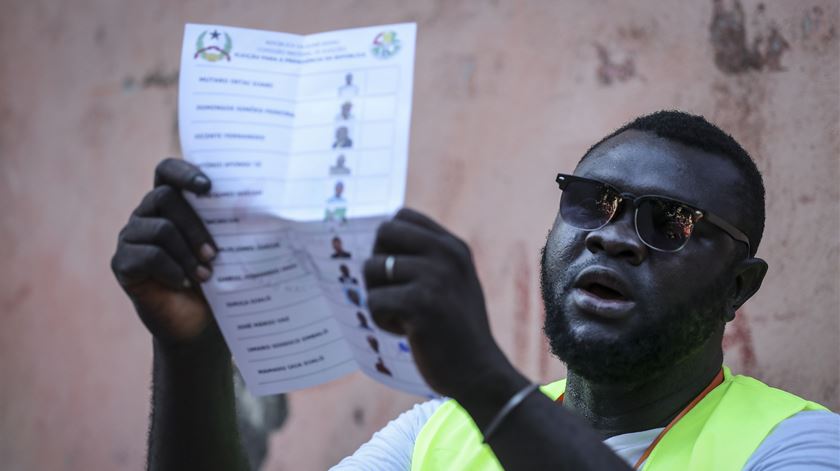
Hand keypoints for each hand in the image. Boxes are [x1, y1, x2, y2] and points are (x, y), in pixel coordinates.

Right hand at [111, 158, 218, 346]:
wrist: (197, 321)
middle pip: (165, 197)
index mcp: (171, 203)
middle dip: (195, 226)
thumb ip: (230, 224)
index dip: (184, 172)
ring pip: (160, 228)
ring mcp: (131, 237)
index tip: (208, 188)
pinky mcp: (122, 262)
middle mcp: (147, 214)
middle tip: (214, 254)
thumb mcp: (225, 248)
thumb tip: (262, 206)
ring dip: (187, 254)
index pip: (167, 170)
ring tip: (204, 276)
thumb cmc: (214, 279)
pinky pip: (148, 256)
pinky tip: (183, 283)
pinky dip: (172, 271)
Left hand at [363, 209, 516, 398]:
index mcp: (453, 246)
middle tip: (397, 295)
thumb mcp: (452, 283)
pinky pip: (374, 301)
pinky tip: (408, 332)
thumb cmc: (457, 333)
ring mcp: (435, 277)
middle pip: (382, 234)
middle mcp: (446, 254)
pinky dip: (382, 322)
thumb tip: (378, 244)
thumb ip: (426, 259)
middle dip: (378, 266)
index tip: (400, 273)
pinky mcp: (420, 303)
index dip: (389, 243)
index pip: (402, 216)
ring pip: (371, 269)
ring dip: (379, 298)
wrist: (481, 374)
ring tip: (406, 317)